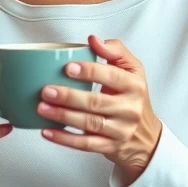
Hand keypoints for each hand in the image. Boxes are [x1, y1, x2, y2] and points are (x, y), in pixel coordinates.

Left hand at [37, 35, 161, 186]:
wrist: (145, 136)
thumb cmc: (133, 97)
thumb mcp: (132, 70)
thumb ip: (115, 51)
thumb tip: (93, 40)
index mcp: (134, 85)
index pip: (112, 76)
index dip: (90, 72)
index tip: (68, 67)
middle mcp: (129, 109)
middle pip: (97, 103)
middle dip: (69, 97)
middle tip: (46, 90)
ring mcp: (120, 130)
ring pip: (89, 124)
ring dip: (63, 117)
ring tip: (42, 108)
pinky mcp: (110, 147)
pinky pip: (85, 144)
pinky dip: (64, 139)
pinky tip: (47, 131)